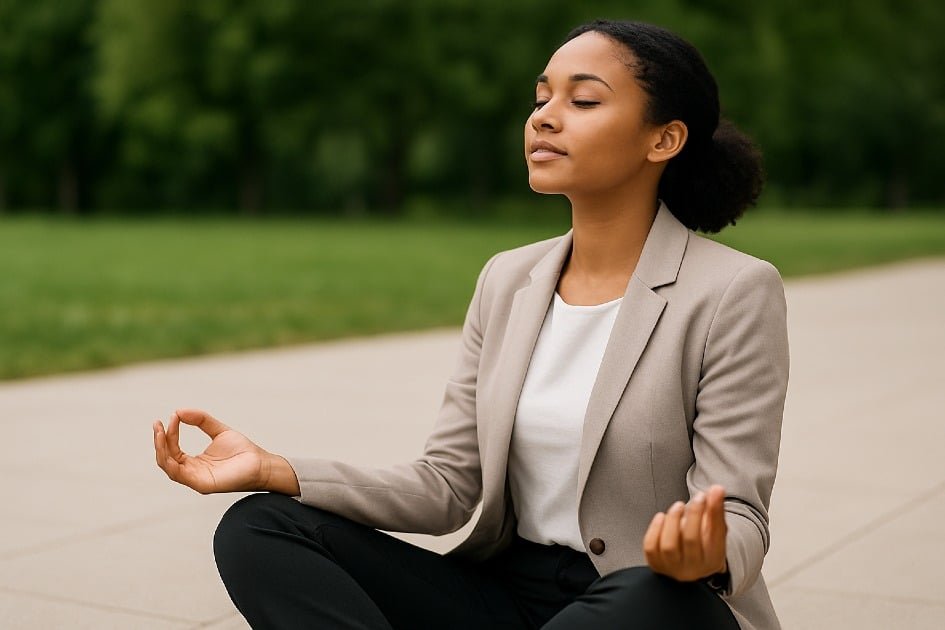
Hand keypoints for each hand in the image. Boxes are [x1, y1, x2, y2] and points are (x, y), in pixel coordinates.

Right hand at [153, 408, 298, 495]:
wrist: (261, 463)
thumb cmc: (243, 451)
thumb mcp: (219, 430)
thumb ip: (201, 420)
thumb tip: (179, 411)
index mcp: (195, 462)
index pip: (173, 449)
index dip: (169, 433)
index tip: (172, 416)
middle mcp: (192, 472)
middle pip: (166, 459)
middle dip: (159, 441)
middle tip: (156, 424)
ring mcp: (196, 480)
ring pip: (168, 467)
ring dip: (161, 449)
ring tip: (160, 432)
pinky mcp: (202, 485)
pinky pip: (178, 474)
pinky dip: (170, 460)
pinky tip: (169, 445)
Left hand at [643, 485, 727, 581]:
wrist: (689, 565)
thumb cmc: (703, 544)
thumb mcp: (714, 530)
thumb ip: (715, 511)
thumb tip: (717, 489)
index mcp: (712, 559)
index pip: (715, 536)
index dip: (712, 511)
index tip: (709, 493)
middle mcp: (693, 568)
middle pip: (691, 540)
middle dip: (694, 514)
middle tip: (697, 498)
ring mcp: (672, 568)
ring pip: (669, 545)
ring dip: (673, 520)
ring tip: (679, 506)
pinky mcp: (656, 564)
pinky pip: (651, 547)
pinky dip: (654, 529)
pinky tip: (661, 517)